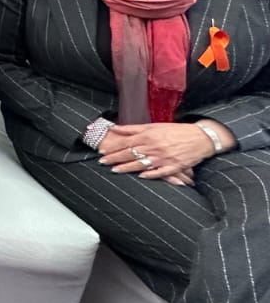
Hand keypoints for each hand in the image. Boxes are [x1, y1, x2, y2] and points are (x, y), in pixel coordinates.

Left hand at [100, 122, 223, 180]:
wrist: (201, 137)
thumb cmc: (176, 131)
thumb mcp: (154, 126)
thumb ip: (133, 128)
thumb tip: (115, 128)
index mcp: (149, 136)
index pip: (126, 143)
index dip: (113, 148)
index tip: (101, 151)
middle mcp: (155, 147)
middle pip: (131, 154)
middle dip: (114, 158)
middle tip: (102, 162)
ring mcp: (164, 158)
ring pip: (142, 164)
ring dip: (127, 168)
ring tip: (115, 170)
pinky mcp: (175, 166)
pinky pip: (160, 172)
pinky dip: (150, 174)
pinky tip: (141, 176)